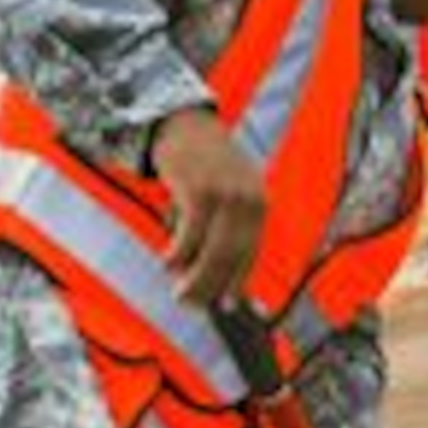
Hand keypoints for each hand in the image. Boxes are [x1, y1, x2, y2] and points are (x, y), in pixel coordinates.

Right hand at [152, 108, 266, 306]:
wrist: (183, 122)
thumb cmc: (201, 165)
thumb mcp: (224, 194)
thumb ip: (223, 230)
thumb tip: (211, 276)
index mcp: (259, 204)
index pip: (251, 253)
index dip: (238, 282)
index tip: (227, 306)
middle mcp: (250, 200)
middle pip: (234, 257)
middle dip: (213, 286)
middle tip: (192, 304)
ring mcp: (226, 195)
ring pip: (215, 250)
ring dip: (196, 278)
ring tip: (180, 293)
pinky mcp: (200, 189)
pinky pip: (191, 233)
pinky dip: (179, 253)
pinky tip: (168, 264)